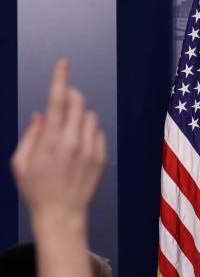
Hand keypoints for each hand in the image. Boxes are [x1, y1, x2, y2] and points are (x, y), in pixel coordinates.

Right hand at [11, 59, 106, 220]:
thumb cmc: (36, 189)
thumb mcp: (20, 163)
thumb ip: (30, 134)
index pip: (57, 100)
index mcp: (51, 140)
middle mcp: (74, 141)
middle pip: (78, 103)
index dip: (60, 78)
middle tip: (61, 105)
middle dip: (69, 97)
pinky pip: (98, 133)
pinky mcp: (101, 158)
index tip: (64, 62)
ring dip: (78, 117)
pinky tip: (78, 149)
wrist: (62, 214)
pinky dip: (88, 133)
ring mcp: (91, 150)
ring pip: (90, 117)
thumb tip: (40, 115)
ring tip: (67, 136)